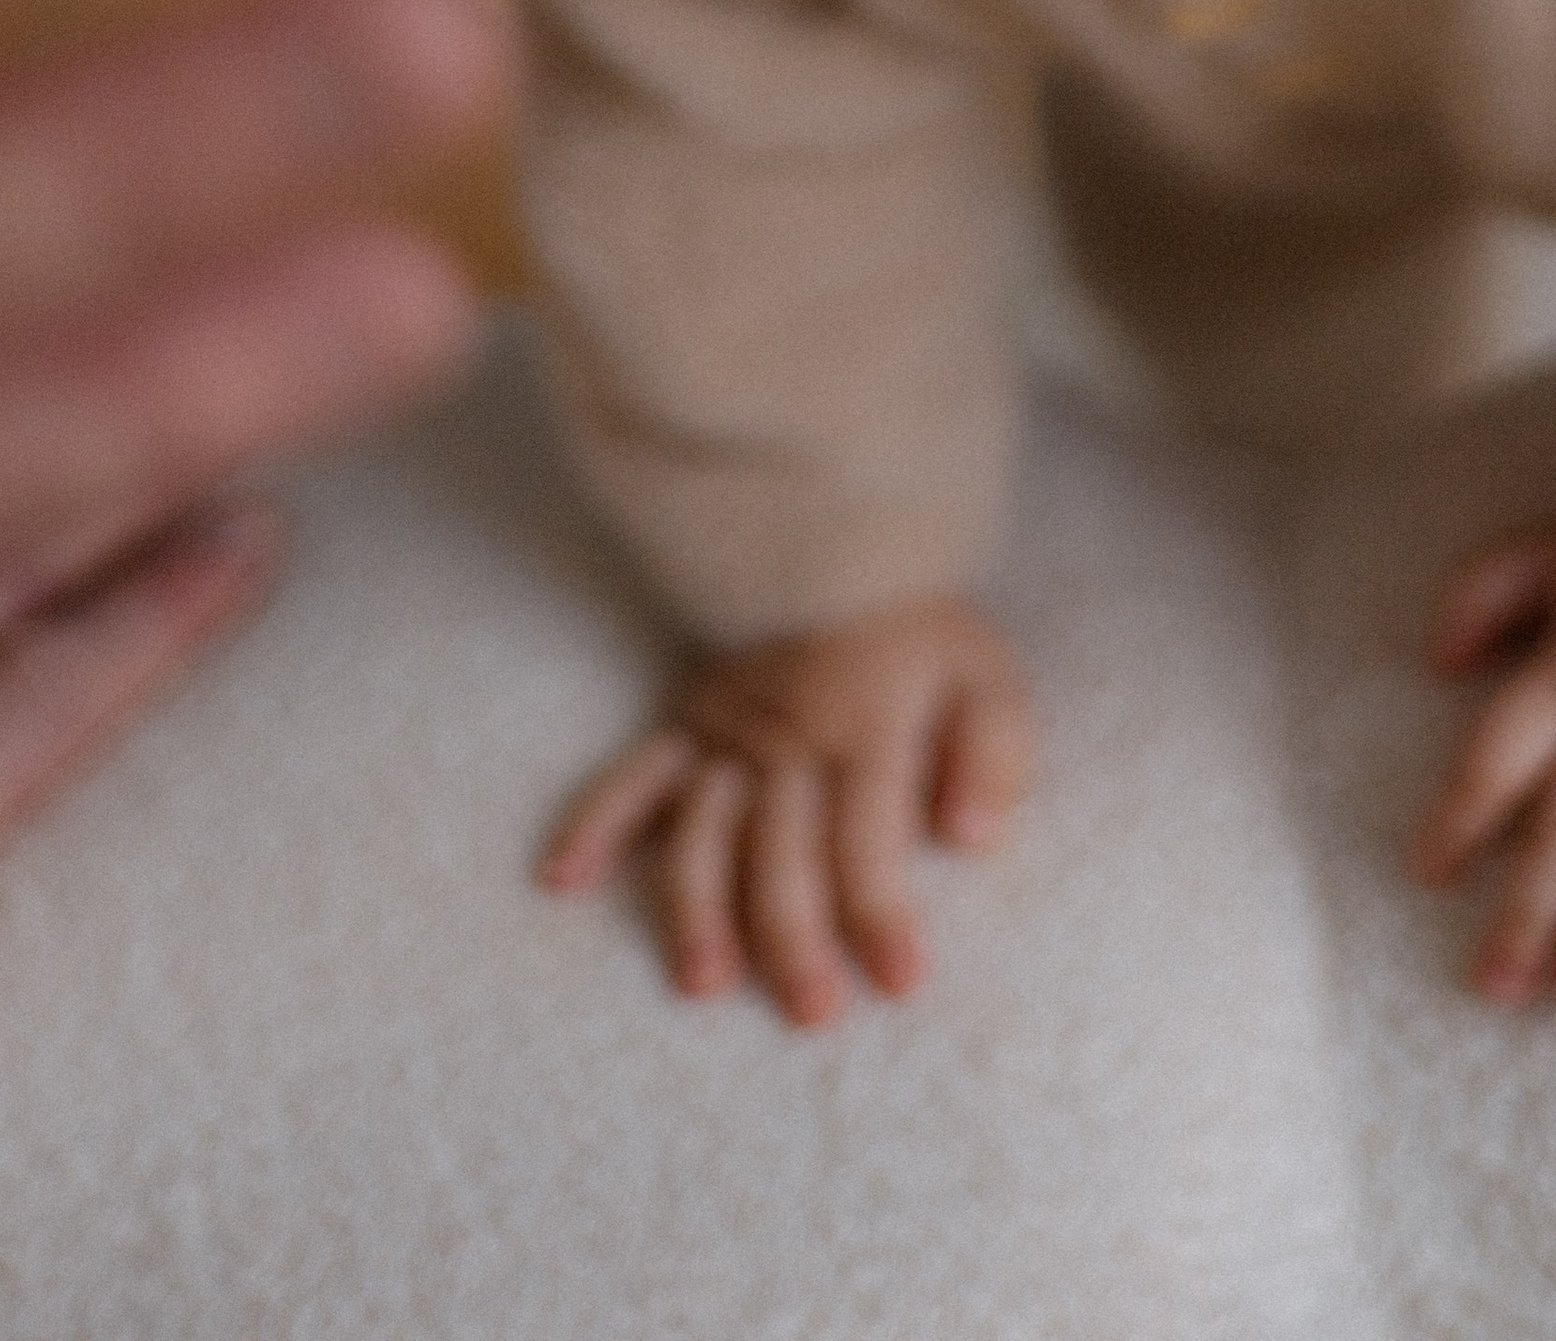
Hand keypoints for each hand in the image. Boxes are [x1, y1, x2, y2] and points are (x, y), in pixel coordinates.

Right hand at [540, 595, 1035, 1026]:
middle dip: (794, 938)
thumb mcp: (986, 676)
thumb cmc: (923, 636)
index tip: (898, 983)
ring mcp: (727, 730)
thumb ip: (993, 755)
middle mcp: (789, 734)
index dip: (882, 914)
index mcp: (868, 725)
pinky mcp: (686, 720)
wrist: (847, 542)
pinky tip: (562, 879)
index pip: (870, 838)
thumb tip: (973, 838)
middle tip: (810, 1013)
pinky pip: (632, 773)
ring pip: (703, 828)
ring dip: (699, 907)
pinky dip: (594, 822)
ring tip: (703, 983)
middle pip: (782, 850)